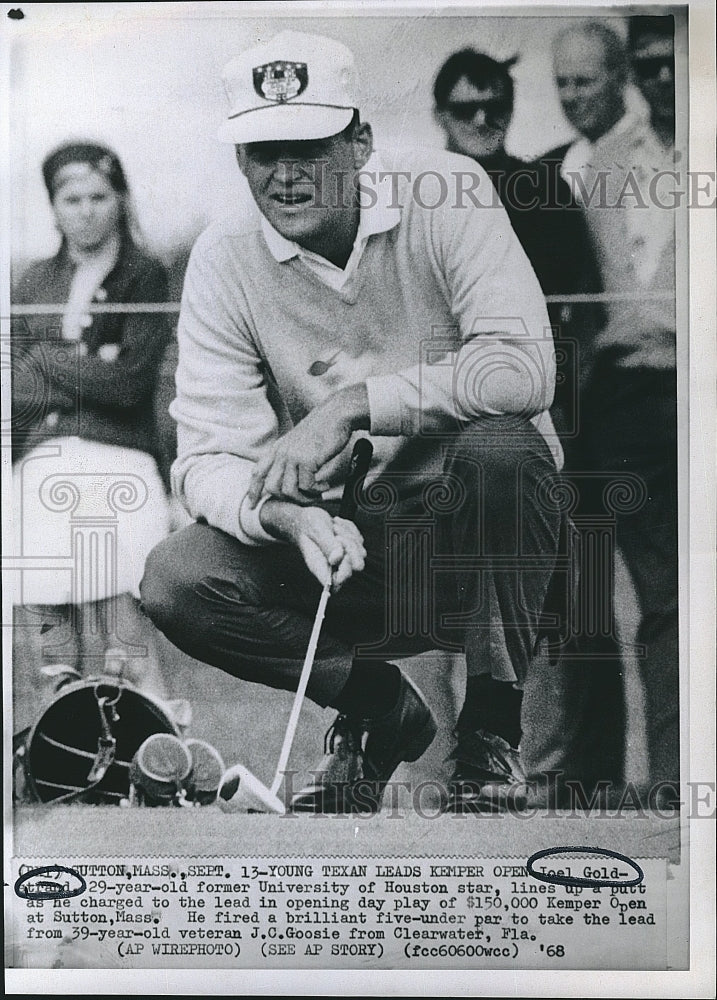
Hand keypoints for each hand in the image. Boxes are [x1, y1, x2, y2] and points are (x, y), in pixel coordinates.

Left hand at [247, 384, 368, 507]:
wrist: (337, 414)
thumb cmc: (323, 428)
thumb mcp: (299, 442)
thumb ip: (291, 457)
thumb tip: (292, 479)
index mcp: (277, 448)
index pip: (258, 472)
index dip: (253, 491)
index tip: (252, 505)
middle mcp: (281, 453)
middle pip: (271, 487)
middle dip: (286, 499)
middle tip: (303, 499)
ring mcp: (293, 456)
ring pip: (288, 490)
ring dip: (304, 497)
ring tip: (317, 492)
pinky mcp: (307, 460)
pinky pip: (306, 486)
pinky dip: (317, 490)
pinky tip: (325, 485)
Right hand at [260, 501, 365, 590]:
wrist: (306, 516)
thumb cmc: (306, 524)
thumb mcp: (316, 531)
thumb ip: (328, 545)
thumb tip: (338, 558)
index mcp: (320, 566)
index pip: (337, 583)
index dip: (345, 571)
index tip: (342, 553)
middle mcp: (332, 565)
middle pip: (356, 567)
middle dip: (350, 546)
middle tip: (337, 535)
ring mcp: (343, 558)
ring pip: (361, 552)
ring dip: (349, 535)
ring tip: (334, 526)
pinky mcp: (350, 549)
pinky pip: (360, 540)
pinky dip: (350, 529)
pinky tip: (337, 524)